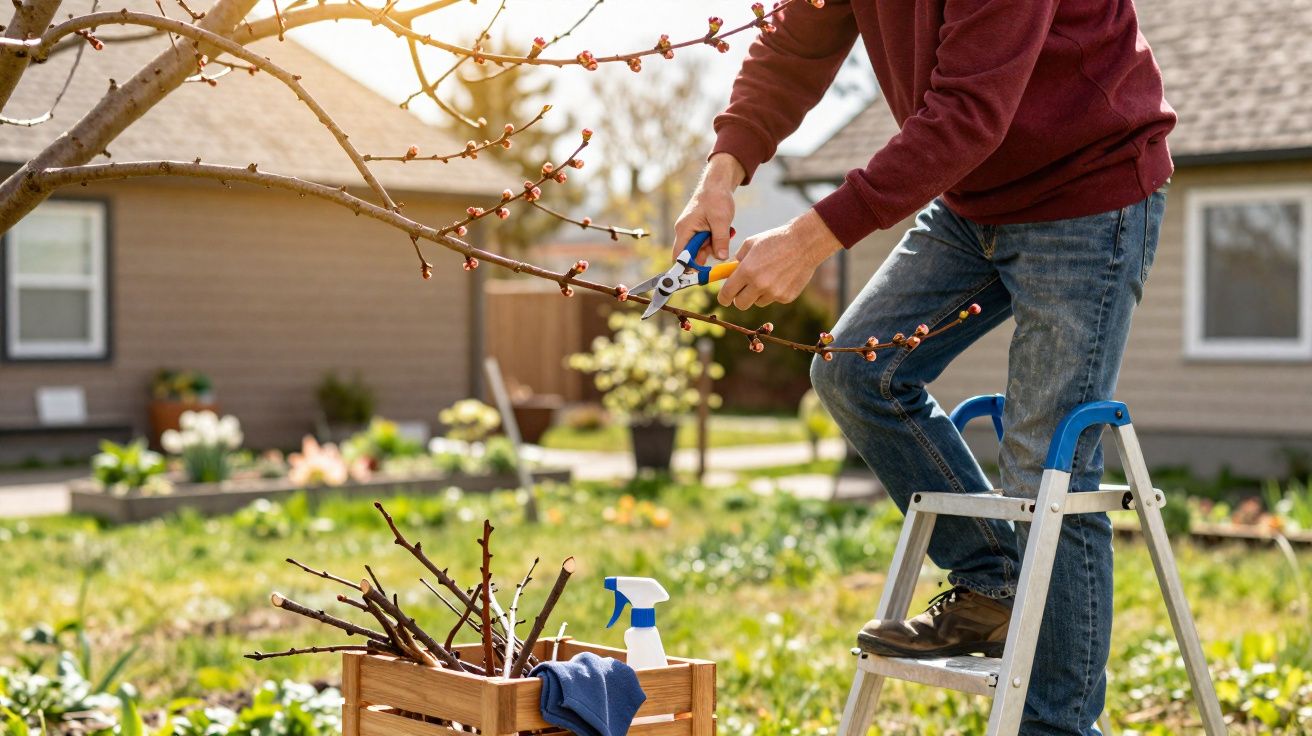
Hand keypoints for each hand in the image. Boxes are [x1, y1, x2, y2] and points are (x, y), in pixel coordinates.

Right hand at [672, 153, 744, 262]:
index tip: (698, 275)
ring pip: (700, 250)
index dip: (686, 268)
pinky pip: (705, 244)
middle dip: (705, 256)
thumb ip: (720, 240)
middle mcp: (685, 232)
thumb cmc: (716, 198)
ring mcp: (691, 232)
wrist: (717, 184)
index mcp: (685, 229)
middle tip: (719, 250)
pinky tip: (722, 232)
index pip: (679, 256)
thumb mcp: (721, 220)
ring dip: (712, 248)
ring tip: (722, 233)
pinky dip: (714, 242)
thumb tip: (721, 258)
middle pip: (690, 255)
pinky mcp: (699, 231)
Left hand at [717, 209, 841, 309]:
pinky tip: (782, 276)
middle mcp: (759, 285)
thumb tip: (729, 272)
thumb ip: (737, 260)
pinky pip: (774, 299)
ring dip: (758, 294)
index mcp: (747, 271)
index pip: (727, 293)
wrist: (805, 242)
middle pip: (741, 304)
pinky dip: (774, 292)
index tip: (724, 298)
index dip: (723, 298)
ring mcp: (774, 293)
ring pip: (758, 302)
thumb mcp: (751, 244)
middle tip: (743, 291)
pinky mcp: (786, 297)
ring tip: (768, 276)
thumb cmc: (775, 240)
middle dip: (739, 299)